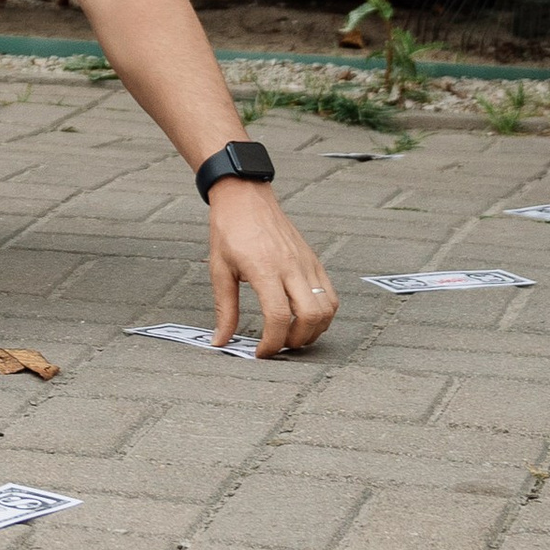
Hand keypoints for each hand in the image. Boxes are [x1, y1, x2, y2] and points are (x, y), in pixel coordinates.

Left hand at [209, 180, 337, 355]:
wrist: (245, 197)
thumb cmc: (229, 230)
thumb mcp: (219, 269)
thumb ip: (225, 309)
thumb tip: (220, 340)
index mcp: (264, 269)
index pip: (278, 316)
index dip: (271, 342)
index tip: (261, 352)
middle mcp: (291, 266)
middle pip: (310, 316)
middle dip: (297, 341)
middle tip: (279, 345)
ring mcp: (306, 263)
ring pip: (327, 308)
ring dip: (314, 330)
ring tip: (293, 335)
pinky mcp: (314, 260)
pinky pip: (330, 294)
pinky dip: (324, 314)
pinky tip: (305, 318)